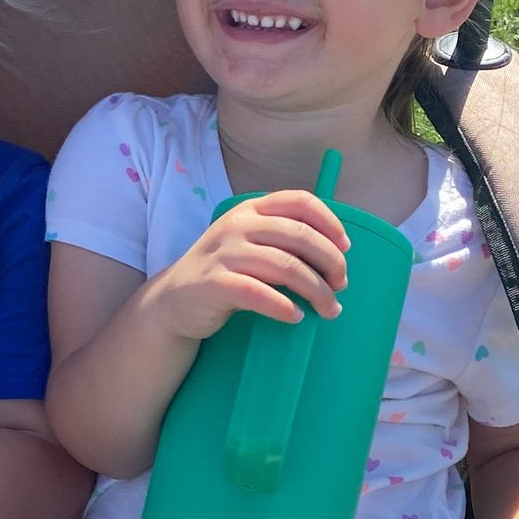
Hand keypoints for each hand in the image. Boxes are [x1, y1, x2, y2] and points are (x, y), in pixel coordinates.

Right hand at [149, 190, 349, 341]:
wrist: (173, 301)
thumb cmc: (224, 273)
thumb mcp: (250, 244)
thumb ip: (283, 241)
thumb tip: (335, 258)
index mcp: (251, 209)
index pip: (300, 201)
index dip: (330, 223)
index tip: (345, 248)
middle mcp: (237, 225)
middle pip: (300, 236)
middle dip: (330, 262)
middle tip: (341, 286)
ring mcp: (224, 253)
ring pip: (285, 267)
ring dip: (316, 291)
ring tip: (329, 309)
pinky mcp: (214, 284)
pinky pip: (258, 294)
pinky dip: (283, 307)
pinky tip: (295, 316)